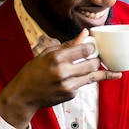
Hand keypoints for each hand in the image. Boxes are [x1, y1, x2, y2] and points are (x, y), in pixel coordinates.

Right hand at [0, 29, 121, 128]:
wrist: (23, 96)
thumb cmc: (33, 71)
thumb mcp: (47, 54)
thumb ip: (69, 44)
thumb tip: (85, 33)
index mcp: (57, 58)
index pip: (85, 50)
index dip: (92, 47)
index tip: (92, 46)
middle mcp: (63, 72)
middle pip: (93, 63)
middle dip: (97, 59)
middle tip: (97, 56)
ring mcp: (68, 85)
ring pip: (93, 76)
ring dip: (98, 70)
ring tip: (105, 66)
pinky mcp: (70, 95)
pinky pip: (83, 84)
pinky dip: (81, 80)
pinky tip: (73, 78)